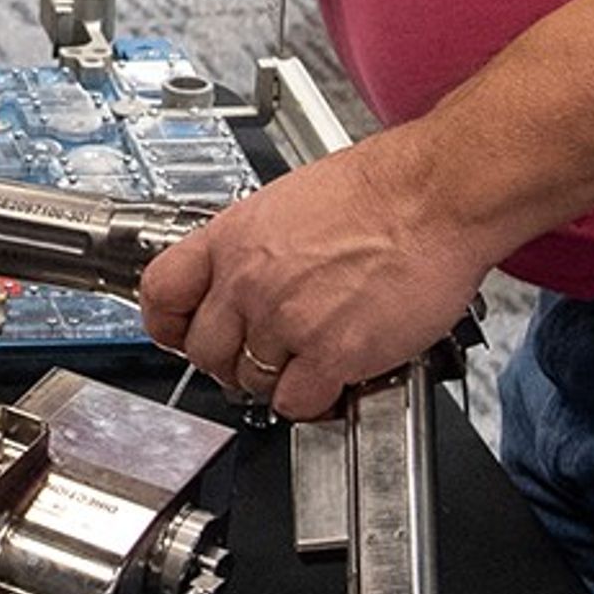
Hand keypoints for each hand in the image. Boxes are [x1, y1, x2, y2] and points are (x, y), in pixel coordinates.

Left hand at [134, 132, 498, 418]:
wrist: (432, 194)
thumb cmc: (378, 191)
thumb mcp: (285, 203)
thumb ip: (255, 247)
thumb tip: (244, 276)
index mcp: (230, 238)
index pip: (161, 293)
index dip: (167, 323)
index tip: (180, 333)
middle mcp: (248, 280)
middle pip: (203, 351)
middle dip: (228, 362)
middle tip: (256, 359)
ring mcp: (286, 320)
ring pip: (250, 382)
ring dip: (275, 382)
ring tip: (304, 366)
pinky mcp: (332, 352)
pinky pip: (297, 402)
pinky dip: (312, 402)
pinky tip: (331, 382)